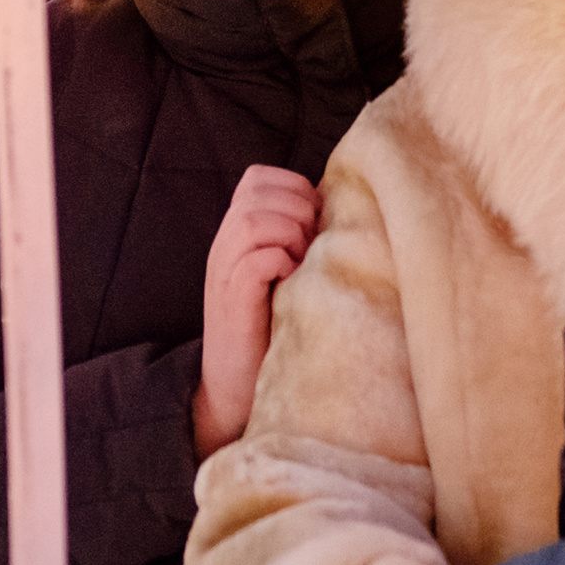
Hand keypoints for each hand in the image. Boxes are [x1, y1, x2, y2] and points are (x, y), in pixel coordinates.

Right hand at [194, 165, 322, 458]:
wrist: (236, 387)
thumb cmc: (272, 329)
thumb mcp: (283, 273)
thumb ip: (297, 238)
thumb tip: (340, 206)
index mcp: (235, 232)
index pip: (259, 177)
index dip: (295, 189)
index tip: (314, 225)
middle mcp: (224, 244)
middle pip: (258, 189)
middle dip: (297, 209)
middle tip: (310, 246)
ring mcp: (224, 269)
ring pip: (257, 218)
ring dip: (292, 235)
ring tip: (302, 264)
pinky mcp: (233, 297)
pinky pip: (260, 255)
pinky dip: (284, 262)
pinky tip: (292, 282)